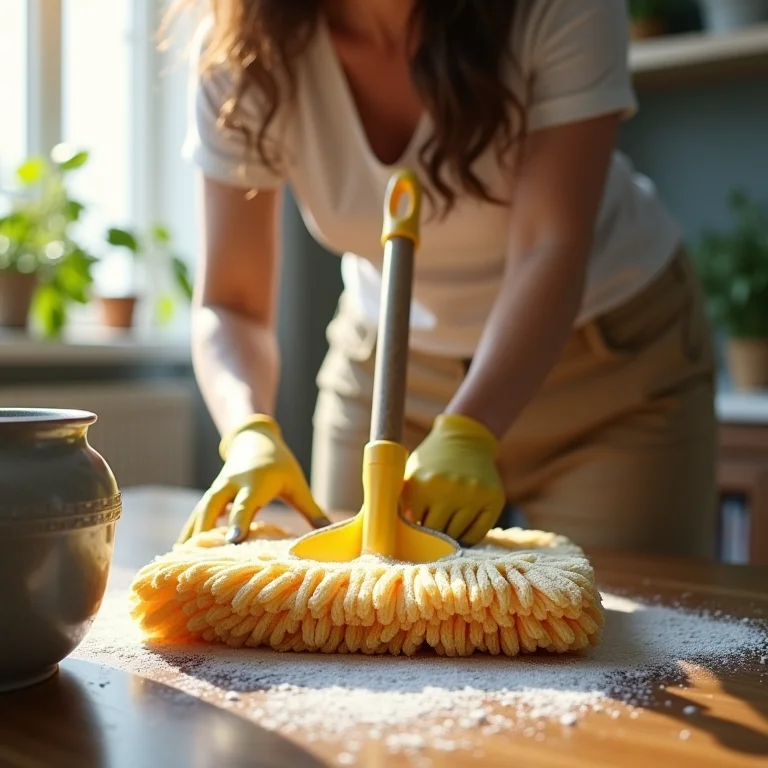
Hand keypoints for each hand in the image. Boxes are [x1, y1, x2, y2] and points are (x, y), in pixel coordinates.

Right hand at [177, 414, 329, 543]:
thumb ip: (311, 509)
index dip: (239, 522)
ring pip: (201, 512)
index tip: (234, 540)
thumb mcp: (296, 484)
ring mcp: (218, 490)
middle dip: (207, 530)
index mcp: (255, 482)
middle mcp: (232, 485)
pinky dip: (190, 531)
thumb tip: (333, 533)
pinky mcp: (212, 496)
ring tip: (180, 561)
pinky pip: (197, 515)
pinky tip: (180, 552)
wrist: (253, 439)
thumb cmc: (279, 464)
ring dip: (192, 534)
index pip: (246, 505)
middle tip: (197, 556)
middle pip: (214, 507)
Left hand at [401, 413, 504, 545]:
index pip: (415, 528)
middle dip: (432, 537)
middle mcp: (450, 490)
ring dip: (449, 538)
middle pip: (437, 534)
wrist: (465, 439)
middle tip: (430, 535)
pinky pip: (477, 534)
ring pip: (457, 537)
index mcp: (423, 485)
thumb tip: (398, 538)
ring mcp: (474, 495)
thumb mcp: (410, 477)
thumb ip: (402, 504)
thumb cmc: (432, 463)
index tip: (415, 533)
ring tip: (445, 530)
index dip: (414, 533)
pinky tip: (461, 531)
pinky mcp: (494, 498)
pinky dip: (467, 538)